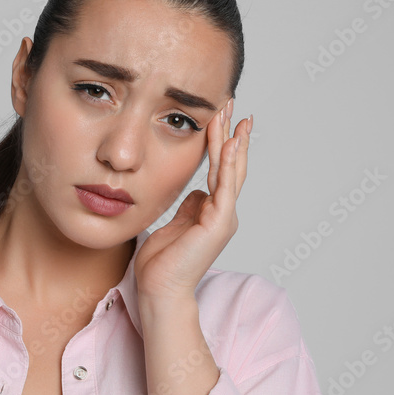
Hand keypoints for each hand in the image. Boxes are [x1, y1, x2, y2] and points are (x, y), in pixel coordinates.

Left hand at [134, 97, 252, 298]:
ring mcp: (223, 218)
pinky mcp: (218, 224)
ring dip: (231, 140)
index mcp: (211, 212)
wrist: (160, 291)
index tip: (220, 116)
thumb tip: (195, 191)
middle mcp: (222, 212)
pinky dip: (227, 164)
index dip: (220, 142)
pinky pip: (225, 187)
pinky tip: (230, 143)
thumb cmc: (161, 264)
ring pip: (230, 171)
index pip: (219, 169)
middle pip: (231, 164)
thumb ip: (187, 207)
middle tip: (232, 102)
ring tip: (234, 114)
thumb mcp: (173, 224)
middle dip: (230, 132)